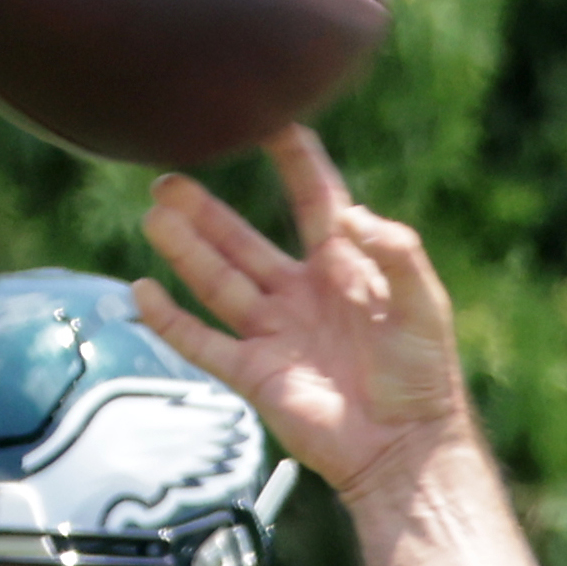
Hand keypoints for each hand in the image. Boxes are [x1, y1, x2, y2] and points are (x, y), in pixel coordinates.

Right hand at [137, 133, 474, 510]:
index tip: (265, 118)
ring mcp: (275, 333)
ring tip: (154, 213)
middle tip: (167, 177)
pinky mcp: (255, 375)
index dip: (292, 158)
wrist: (406, 448)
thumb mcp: (423, 303)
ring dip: (185, 249)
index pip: (313, 198)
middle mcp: (302, 293)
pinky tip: (142, 292)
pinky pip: (202, 343)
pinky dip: (170, 321)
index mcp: (345, 268)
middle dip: (206, 209)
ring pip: (217, 282)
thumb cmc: (423, 375)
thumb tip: (352, 217)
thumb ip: (396, 253)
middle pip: (244, 240)